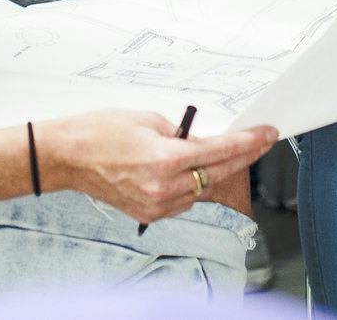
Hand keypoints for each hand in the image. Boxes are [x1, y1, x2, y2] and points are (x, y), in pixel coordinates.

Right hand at [38, 111, 279, 224]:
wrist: (68, 157)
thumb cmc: (102, 131)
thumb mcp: (150, 121)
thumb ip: (183, 136)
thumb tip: (207, 143)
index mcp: (165, 160)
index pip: (220, 151)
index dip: (248, 142)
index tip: (268, 134)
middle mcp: (164, 188)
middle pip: (218, 173)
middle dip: (243, 157)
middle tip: (261, 142)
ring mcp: (156, 206)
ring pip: (202, 189)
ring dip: (216, 172)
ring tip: (227, 152)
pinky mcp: (149, 214)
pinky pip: (184, 200)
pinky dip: (192, 185)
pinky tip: (193, 171)